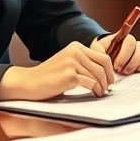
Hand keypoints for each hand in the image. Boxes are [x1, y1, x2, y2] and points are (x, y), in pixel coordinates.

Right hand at [0, 41, 115, 100]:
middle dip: (109, 77)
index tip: (109, 78)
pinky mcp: (70, 75)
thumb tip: (104, 73)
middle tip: (109, 87)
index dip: (109, 69)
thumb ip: (83, 63)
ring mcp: (72, 62)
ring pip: (98, 74)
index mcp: (76, 46)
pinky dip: (96, 90)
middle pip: (103, 63)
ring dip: (102, 86)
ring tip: (100, 92)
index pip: (102, 55)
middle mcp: (75, 51)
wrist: (30, 82)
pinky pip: (91, 83)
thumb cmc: (49, 76)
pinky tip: (95, 94)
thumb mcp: (67, 62)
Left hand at [91, 34, 139, 74]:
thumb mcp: (96, 51)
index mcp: (122, 39)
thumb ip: (98, 51)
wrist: (104, 60)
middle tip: (121, 71)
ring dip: (137, 65)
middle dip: (131, 62)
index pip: (130, 40)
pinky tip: (135, 72)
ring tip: (127, 72)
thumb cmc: (100, 54)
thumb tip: (101, 54)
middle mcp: (133, 44)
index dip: (125, 54)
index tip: (116, 66)